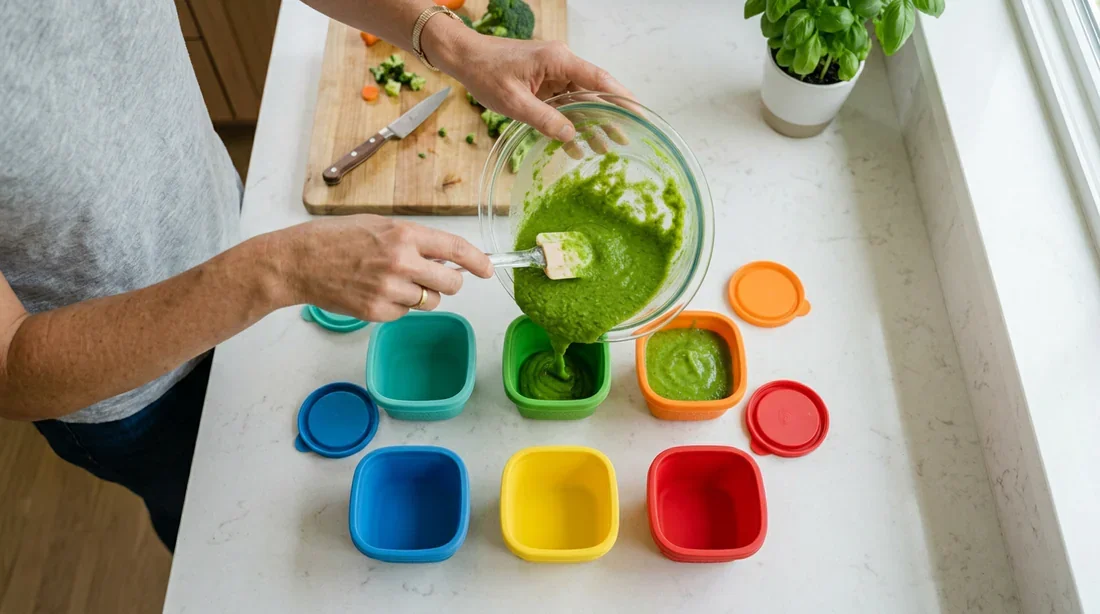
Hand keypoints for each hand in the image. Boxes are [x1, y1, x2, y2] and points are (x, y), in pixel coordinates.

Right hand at [272, 216, 492, 321]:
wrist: (298, 261)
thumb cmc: (335, 238)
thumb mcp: (379, 225)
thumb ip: (413, 241)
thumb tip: (445, 259)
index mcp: (404, 235)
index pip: (455, 249)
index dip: (477, 261)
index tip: (488, 269)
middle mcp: (401, 262)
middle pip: (451, 284)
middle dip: (449, 283)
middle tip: (435, 278)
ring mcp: (389, 290)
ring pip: (429, 303)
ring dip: (421, 296)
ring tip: (393, 281)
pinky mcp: (377, 312)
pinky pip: (404, 314)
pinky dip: (397, 306)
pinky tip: (375, 292)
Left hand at [425, 19, 632, 140]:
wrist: (464, 58)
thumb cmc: (485, 72)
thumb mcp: (514, 101)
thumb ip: (544, 119)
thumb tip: (571, 135)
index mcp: (559, 61)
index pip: (599, 79)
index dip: (621, 98)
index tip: (637, 114)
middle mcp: (561, 64)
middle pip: (594, 91)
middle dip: (608, 116)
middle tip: (622, 141)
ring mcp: (554, 73)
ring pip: (580, 99)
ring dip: (590, 123)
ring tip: (603, 149)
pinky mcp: (545, 82)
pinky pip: (564, 103)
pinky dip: (570, 122)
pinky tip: (575, 144)